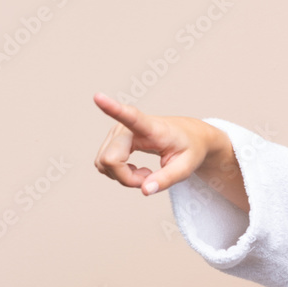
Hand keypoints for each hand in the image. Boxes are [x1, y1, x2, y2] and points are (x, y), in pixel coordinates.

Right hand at [92, 92, 214, 195]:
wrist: (188, 137)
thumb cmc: (188, 149)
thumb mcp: (186, 167)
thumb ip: (167, 179)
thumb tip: (145, 190)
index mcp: (150, 127)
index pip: (130, 116)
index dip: (112, 108)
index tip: (98, 96)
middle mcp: (127, 127)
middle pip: (110, 160)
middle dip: (127, 178)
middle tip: (150, 178)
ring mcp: (116, 132)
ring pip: (105, 164)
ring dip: (124, 176)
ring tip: (146, 172)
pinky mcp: (111, 140)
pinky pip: (104, 164)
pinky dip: (120, 173)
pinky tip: (136, 168)